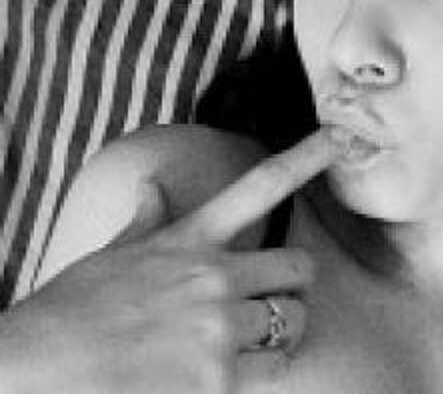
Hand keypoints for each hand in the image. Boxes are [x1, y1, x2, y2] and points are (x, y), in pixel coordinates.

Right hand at [0, 128, 342, 393]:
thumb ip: (144, 219)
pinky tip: (231, 370)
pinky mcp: (219, 381)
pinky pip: (274, 370)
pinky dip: (264, 370)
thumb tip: (149, 185)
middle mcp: (214, 278)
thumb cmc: (72, 309)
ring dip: (283, 331)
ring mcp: (220, 330)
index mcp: (191, 240)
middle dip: (296, 283)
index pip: (260, 187)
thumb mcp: (111, 254)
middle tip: (279, 294)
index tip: (338, 138)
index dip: (305, 157)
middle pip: (300, 270)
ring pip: (293, 323)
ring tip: (252, 339)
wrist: (39, 369)